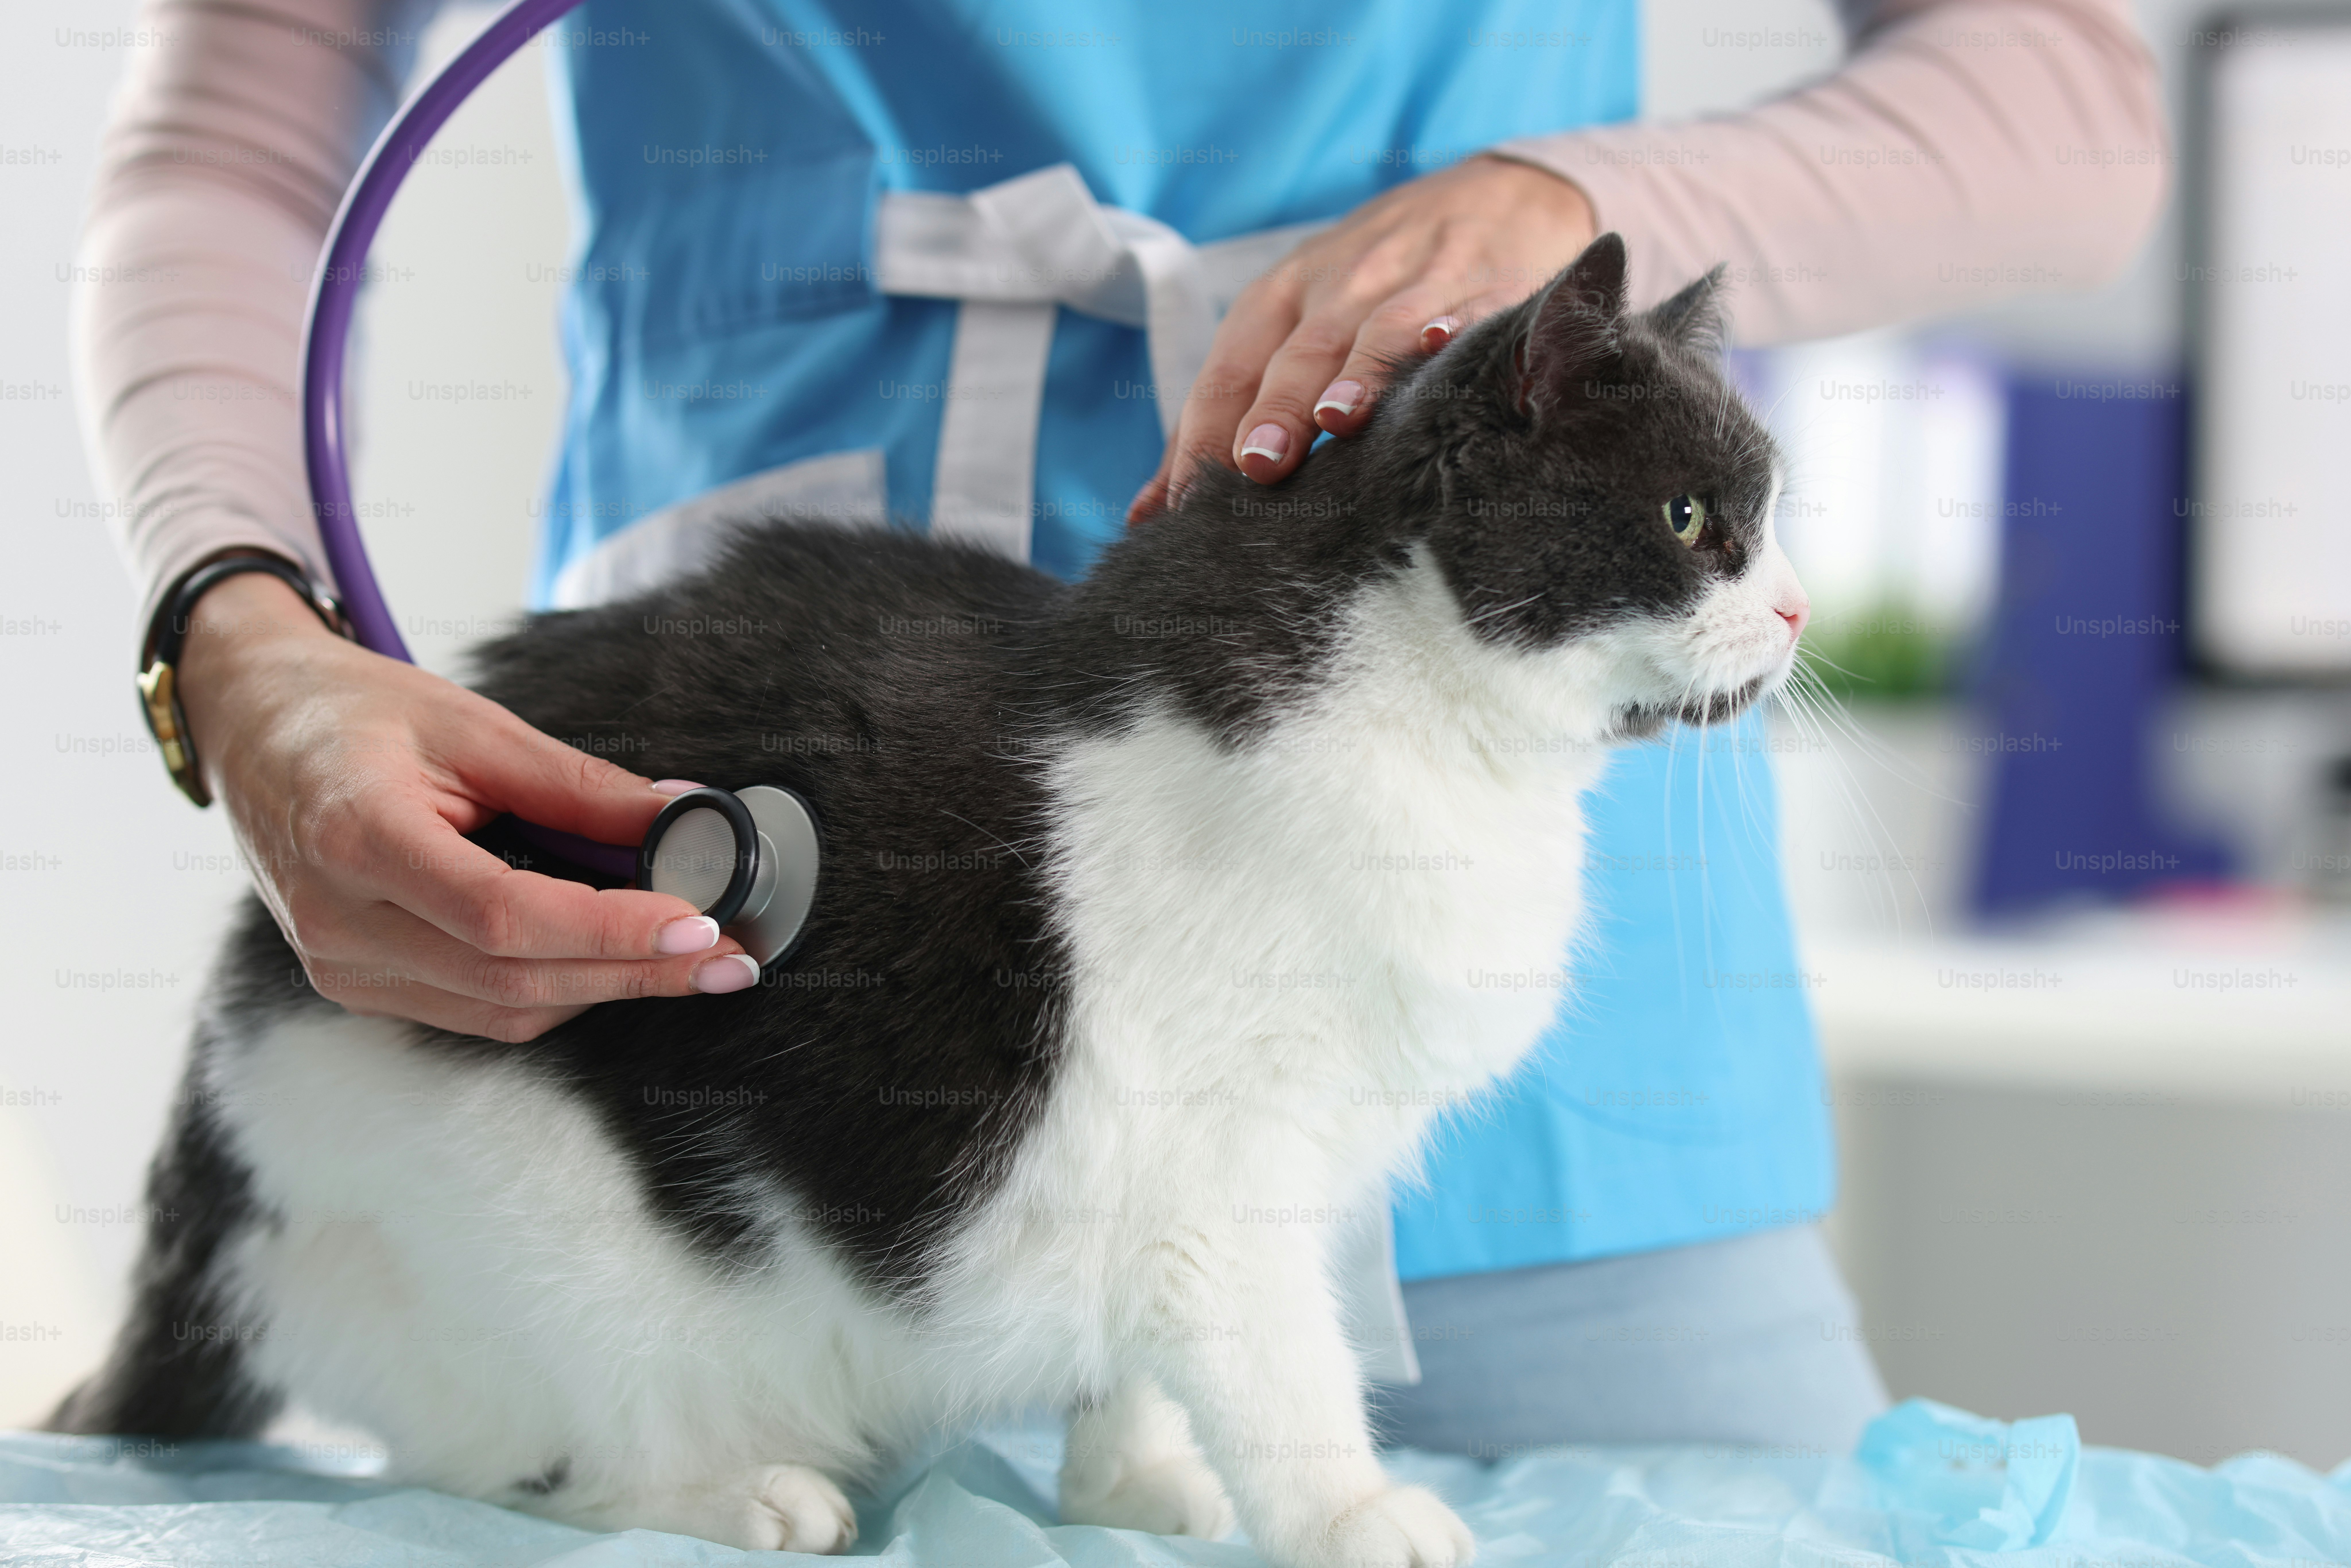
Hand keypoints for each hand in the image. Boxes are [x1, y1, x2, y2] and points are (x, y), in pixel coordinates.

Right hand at [175, 572, 758, 1041]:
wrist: (251, 723)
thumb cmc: (353, 712)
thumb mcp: (469, 723)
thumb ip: (576, 782)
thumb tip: (682, 817)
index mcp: (356, 839)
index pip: (504, 917)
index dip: (610, 929)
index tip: (698, 923)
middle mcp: (339, 921)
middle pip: (513, 976)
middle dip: (636, 972)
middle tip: (729, 957)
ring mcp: (339, 965)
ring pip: (502, 1009)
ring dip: (605, 988)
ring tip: (690, 960)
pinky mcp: (354, 983)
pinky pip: (474, 1009)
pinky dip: (553, 987)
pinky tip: (610, 959)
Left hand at [1128, 155, 1595, 519]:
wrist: (1497, 194)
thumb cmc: (1374, 284)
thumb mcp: (1294, 328)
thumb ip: (1227, 416)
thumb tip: (1149, 512)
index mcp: (1280, 300)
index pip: (1229, 372)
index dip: (1205, 436)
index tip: (1185, 503)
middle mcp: (1336, 287)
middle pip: (1296, 354)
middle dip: (1273, 409)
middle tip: (1257, 466)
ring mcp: (1408, 283)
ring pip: (1372, 332)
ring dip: (1353, 375)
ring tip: (1336, 420)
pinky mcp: (1480, 282)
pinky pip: (1461, 310)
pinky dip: (1447, 329)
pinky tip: (1440, 347)